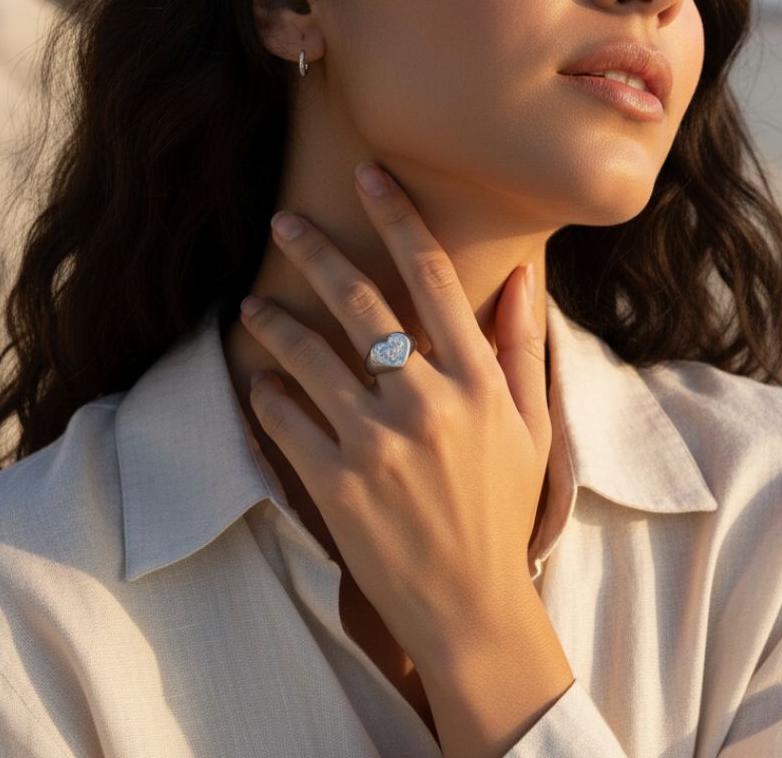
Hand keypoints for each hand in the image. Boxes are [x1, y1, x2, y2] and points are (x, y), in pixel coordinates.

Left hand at [238, 160, 550, 667]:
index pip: (434, 275)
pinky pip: (286, 421)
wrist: (472, 608)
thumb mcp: (531, 427)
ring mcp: (377, 443)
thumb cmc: (504, 510)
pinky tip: (260, 384)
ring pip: (308, 357)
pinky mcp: (336, 485)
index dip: (398, 215)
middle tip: (283, 221)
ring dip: (274, 324)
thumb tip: (522, 275)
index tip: (370, 174)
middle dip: (315, 251)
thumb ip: (523, 348)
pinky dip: (268, 396)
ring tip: (251, 307)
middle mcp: (426, 401)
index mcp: (477, 380)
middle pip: (360, 301)